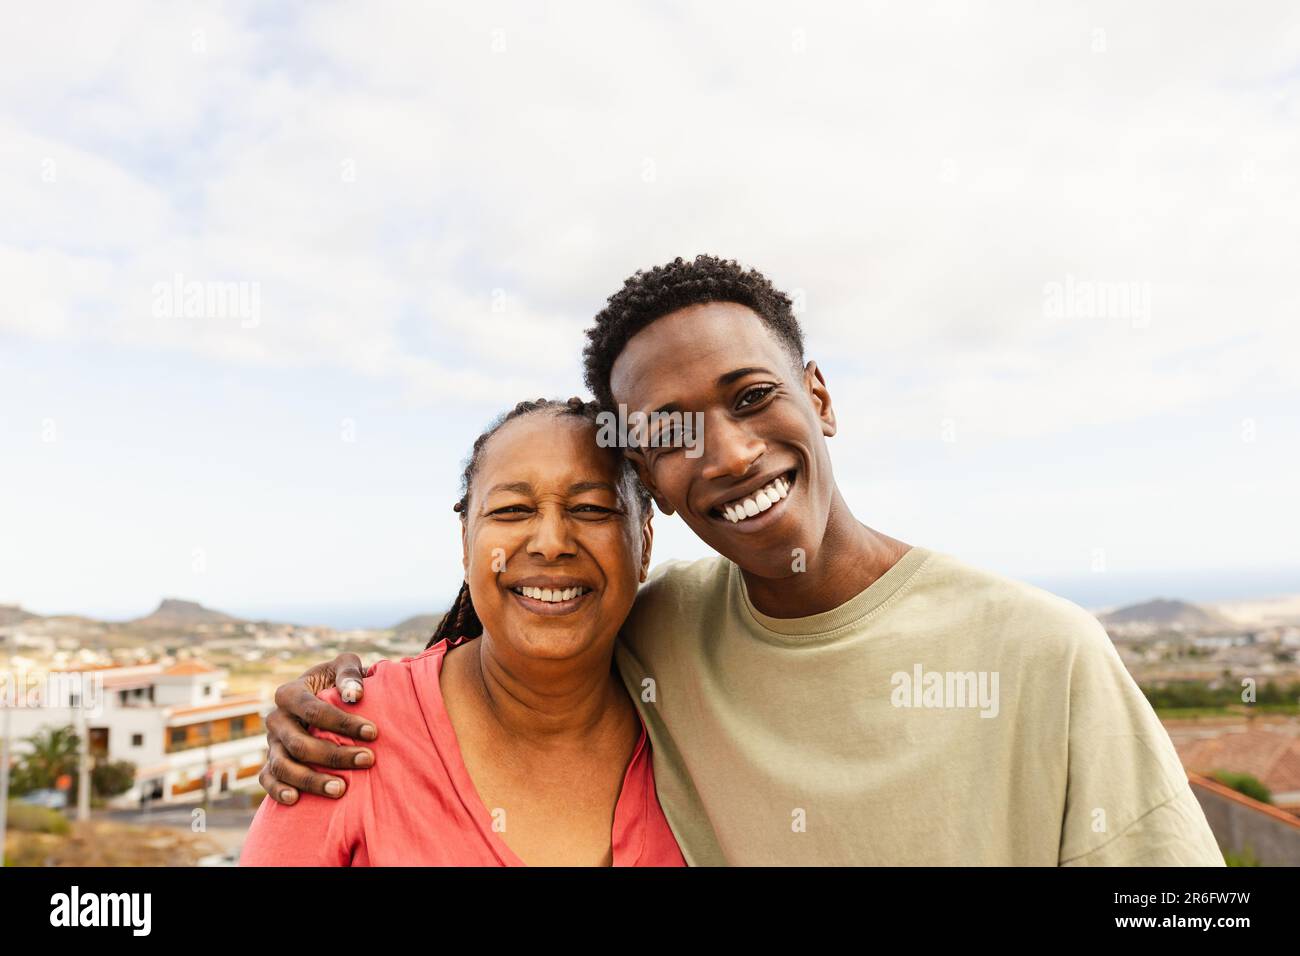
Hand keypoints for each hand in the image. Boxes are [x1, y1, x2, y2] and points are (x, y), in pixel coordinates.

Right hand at [258, 653, 377, 804]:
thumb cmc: (338, 681)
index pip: (313, 711)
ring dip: (310, 780)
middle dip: (333, 755)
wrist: (324, 698)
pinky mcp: (270, 763)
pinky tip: (296, 800)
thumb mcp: (344, 666)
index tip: (373, 733)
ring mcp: (271, 744)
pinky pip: (267, 780)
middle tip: (367, 760)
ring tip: (340, 789)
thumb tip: (355, 695)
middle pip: (299, 743)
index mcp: (290, 693)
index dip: (342, 723)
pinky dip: (278, 790)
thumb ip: (349, 674)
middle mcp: (276, 719)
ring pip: (282, 766)